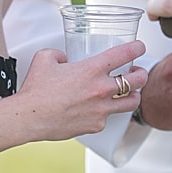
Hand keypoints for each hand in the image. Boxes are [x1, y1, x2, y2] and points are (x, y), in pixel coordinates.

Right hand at [15, 41, 147, 141]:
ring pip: (132, 102)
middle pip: (137, 80)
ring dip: (133, 96)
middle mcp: (101, 89)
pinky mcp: (96, 125)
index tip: (140, 47)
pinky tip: (98, 109)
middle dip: (142, 74)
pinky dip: (106, 113)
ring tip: (130, 93)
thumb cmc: (36, 90)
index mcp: (92, 69)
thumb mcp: (45, 58)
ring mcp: (101, 109)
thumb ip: (60, 54)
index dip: (137, 48)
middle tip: (138, 72)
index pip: (125, 53)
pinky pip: (108, 118)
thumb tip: (65, 59)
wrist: (29, 117)